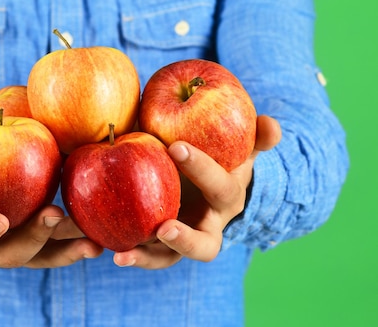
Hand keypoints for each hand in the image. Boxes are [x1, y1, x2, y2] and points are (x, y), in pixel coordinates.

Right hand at [0, 148, 102, 269]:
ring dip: (65, 250)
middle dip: (35, 238)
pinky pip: (53, 247)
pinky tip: (96, 237)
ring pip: (39, 257)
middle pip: (10, 253)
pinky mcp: (32, 240)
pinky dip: (73, 243)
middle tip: (55, 216)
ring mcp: (11, 248)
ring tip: (91, 243)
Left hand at [113, 115, 280, 268]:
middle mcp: (210, 224)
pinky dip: (134, 256)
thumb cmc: (221, 158)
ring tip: (123, 255)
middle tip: (164, 228)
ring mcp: (185, 239)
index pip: (221, 186)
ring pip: (172, 258)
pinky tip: (112, 251)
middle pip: (205, 244)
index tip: (176, 147)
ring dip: (149, 259)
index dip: (203, 169)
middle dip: (186, 238)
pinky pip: (149, 255)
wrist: (209, 182)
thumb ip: (256, 136)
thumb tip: (270, 123)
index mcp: (228, 196)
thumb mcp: (241, 147)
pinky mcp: (163, 245)